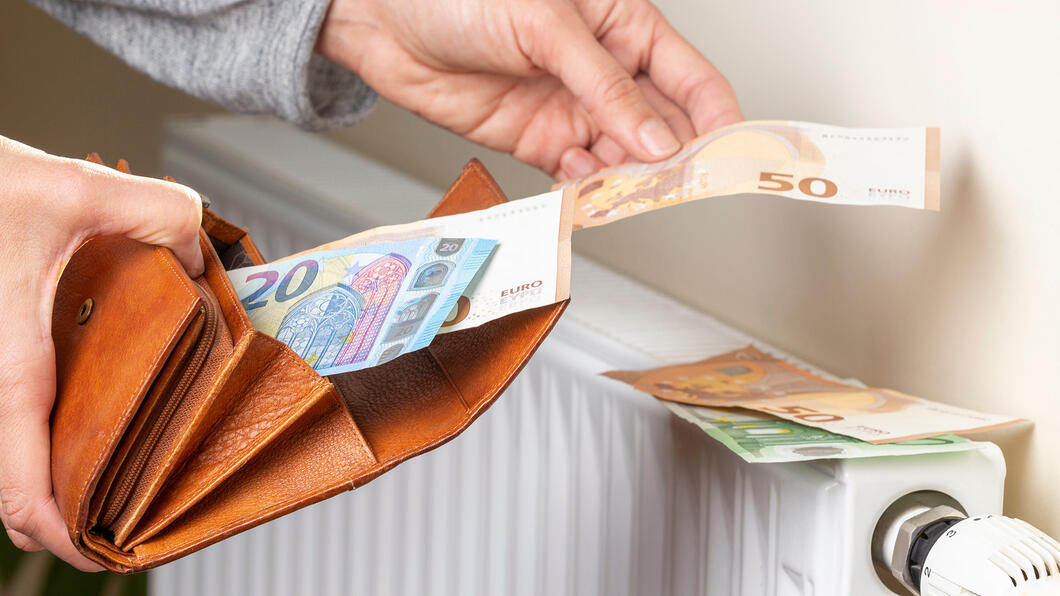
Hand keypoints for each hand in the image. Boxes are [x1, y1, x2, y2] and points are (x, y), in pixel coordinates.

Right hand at [0, 137, 203, 569]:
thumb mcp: (77, 189)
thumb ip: (156, 213)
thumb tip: (202, 251)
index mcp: (11, 368)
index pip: (23, 490)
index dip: (65, 540)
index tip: (109, 558)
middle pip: (20, 493)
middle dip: (74, 522)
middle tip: (137, 524)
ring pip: (17, 461)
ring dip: (64, 484)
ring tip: (129, 482)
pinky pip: (19, 424)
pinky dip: (53, 444)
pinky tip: (102, 421)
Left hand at [317, 0, 741, 178]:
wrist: (384, 17)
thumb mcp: (547, 25)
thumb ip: (605, 86)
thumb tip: (657, 138)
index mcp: (623, 25)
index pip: (691, 79)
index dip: (717, 119)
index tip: (729, 157)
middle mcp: (603, 71)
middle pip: (662, 126)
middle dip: (674, 160)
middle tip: (679, 188)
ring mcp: (572, 108)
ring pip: (622, 157)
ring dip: (630, 181)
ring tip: (630, 193)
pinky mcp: (537, 140)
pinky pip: (578, 175)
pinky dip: (588, 189)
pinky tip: (588, 191)